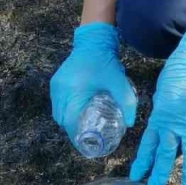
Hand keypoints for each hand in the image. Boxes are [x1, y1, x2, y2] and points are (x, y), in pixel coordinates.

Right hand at [50, 22, 136, 144]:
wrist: (93, 41)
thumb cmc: (105, 62)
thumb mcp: (119, 82)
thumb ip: (127, 102)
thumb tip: (130, 123)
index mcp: (73, 91)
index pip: (70, 121)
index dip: (77, 135)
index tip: (87, 143)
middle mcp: (60, 89)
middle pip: (61, 119)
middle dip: (73, 130)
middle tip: (87, 135)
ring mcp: (55, 85)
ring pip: (57, 112)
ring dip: (67, 120)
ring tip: (82, 124)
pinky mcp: (55, 82)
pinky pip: (56, 103)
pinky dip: (64, 110)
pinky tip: (76, 110)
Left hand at [129, 20, 185, 184]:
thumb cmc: (176, 72)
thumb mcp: (160, 92)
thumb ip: (161, 110)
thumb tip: (163, 121)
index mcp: (159, 117)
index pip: (148, 145)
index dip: (142, 162)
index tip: (135, 176)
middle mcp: (174, 125)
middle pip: (165, 154)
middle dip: (159, 172)